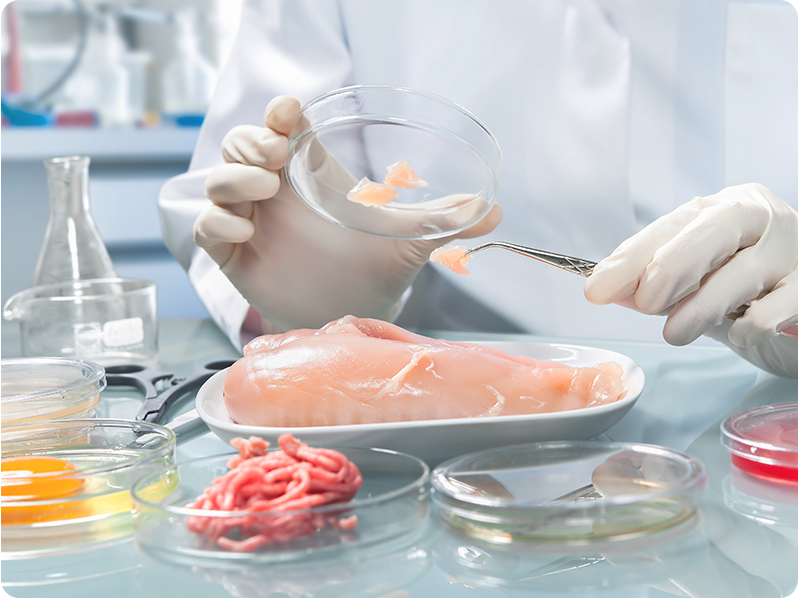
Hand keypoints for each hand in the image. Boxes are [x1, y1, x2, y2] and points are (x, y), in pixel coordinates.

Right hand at [193, 96, 501, 331]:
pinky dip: (217, 222)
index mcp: (312, 176)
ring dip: (234, 178)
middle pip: (243, 145)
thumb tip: (497, 211)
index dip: (280, 113)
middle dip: (251, 142)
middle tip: (275, 158)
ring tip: (266, 192)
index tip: (289, 113)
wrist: (346, 315)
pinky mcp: (234, 254)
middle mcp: (278, 193)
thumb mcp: (407, 242)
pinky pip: (207, 227)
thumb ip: (445, 222)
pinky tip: (244, 230)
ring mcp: (253, 222)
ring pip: (218, 180)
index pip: (285, 127)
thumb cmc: (372, 270)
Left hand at [584, 183, 799, 346]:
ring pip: (745, 271)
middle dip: (672, 266)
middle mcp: (763, 218)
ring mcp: (794, 249)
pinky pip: (781, 305)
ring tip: (675, 334)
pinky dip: (753, 323)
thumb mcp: (696, 282)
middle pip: (716, 228)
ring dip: (702, 307)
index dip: (632, 257)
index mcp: (724, 208)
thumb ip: (657, 285)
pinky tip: (739, 333)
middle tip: (645, 303)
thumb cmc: (745, 288)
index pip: (672, 225)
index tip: (597, 288)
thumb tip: (608, 290)